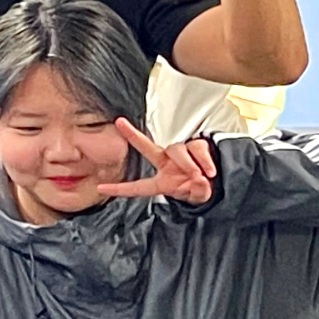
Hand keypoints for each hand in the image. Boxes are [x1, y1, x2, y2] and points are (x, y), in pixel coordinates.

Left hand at [97, 119, 215, 204]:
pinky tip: (210, 171)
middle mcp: (166, 163)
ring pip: (177, 150)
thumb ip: (197, 191)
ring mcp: (179, 153)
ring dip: (188, 164)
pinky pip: (198, 149)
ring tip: (197, 175)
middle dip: (132, 134)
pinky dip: (204, 160)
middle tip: (119, 122)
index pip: (137, 186)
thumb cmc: (200, 189)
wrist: (218, 182)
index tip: (100, 188)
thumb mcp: (197, 196)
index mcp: (160, 181)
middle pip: (147, 147)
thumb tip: (199, 180)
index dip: (120, 189)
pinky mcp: (196, 145)